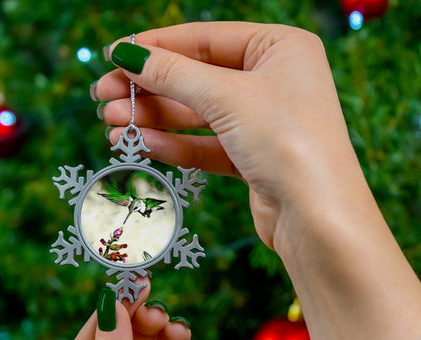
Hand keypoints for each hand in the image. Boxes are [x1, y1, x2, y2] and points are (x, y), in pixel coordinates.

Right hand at [94, 22, 361, 249]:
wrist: (317, 218)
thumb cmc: (286, 142)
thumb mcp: (226, 97)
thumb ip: (173, 74)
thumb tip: (127, 54)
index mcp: (280, 48)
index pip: (205, 39)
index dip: (156, 47)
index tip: (113, 55)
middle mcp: (275, 82)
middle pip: (198, 78)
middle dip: (149, 89)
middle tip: (103, 98)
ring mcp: (265, 123)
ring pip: (199, 116)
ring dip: (155, 120)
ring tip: (112, 126)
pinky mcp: (255, 160)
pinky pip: (208, 146)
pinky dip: (176, 146)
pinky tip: (143, 146)